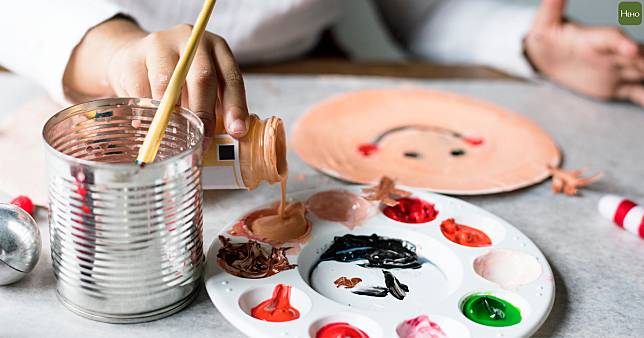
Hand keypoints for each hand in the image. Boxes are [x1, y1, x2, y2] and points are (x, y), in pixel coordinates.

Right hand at [64, 17, 248, 138]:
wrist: (134, 57)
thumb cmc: (179, 80)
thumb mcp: (202, 87)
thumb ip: (215, 107)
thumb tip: (223, 139)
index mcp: (216, 48)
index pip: (231, 78)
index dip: (235, 107)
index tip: (237, 131)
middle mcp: (191, 41)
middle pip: (202, 77)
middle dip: (204, 114)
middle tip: (203, 140)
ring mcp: (160, 45)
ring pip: (168, 84)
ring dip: (172, 115)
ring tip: (174, 136)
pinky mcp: (133, 58)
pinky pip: (141, 91)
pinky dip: (146, 113)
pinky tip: (147, 126)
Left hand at [525, 0, 643, 105]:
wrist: (547, 57)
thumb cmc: (546, 38)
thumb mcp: (544, 25)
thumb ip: (551, 8)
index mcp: (594, 39)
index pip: (611, 39)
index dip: (622, 43)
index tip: (631, 51)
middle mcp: (612, 54)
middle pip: (637, 57)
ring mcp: (617, 70)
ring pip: (642, 74)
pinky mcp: (616, 86)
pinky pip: (636, 93)